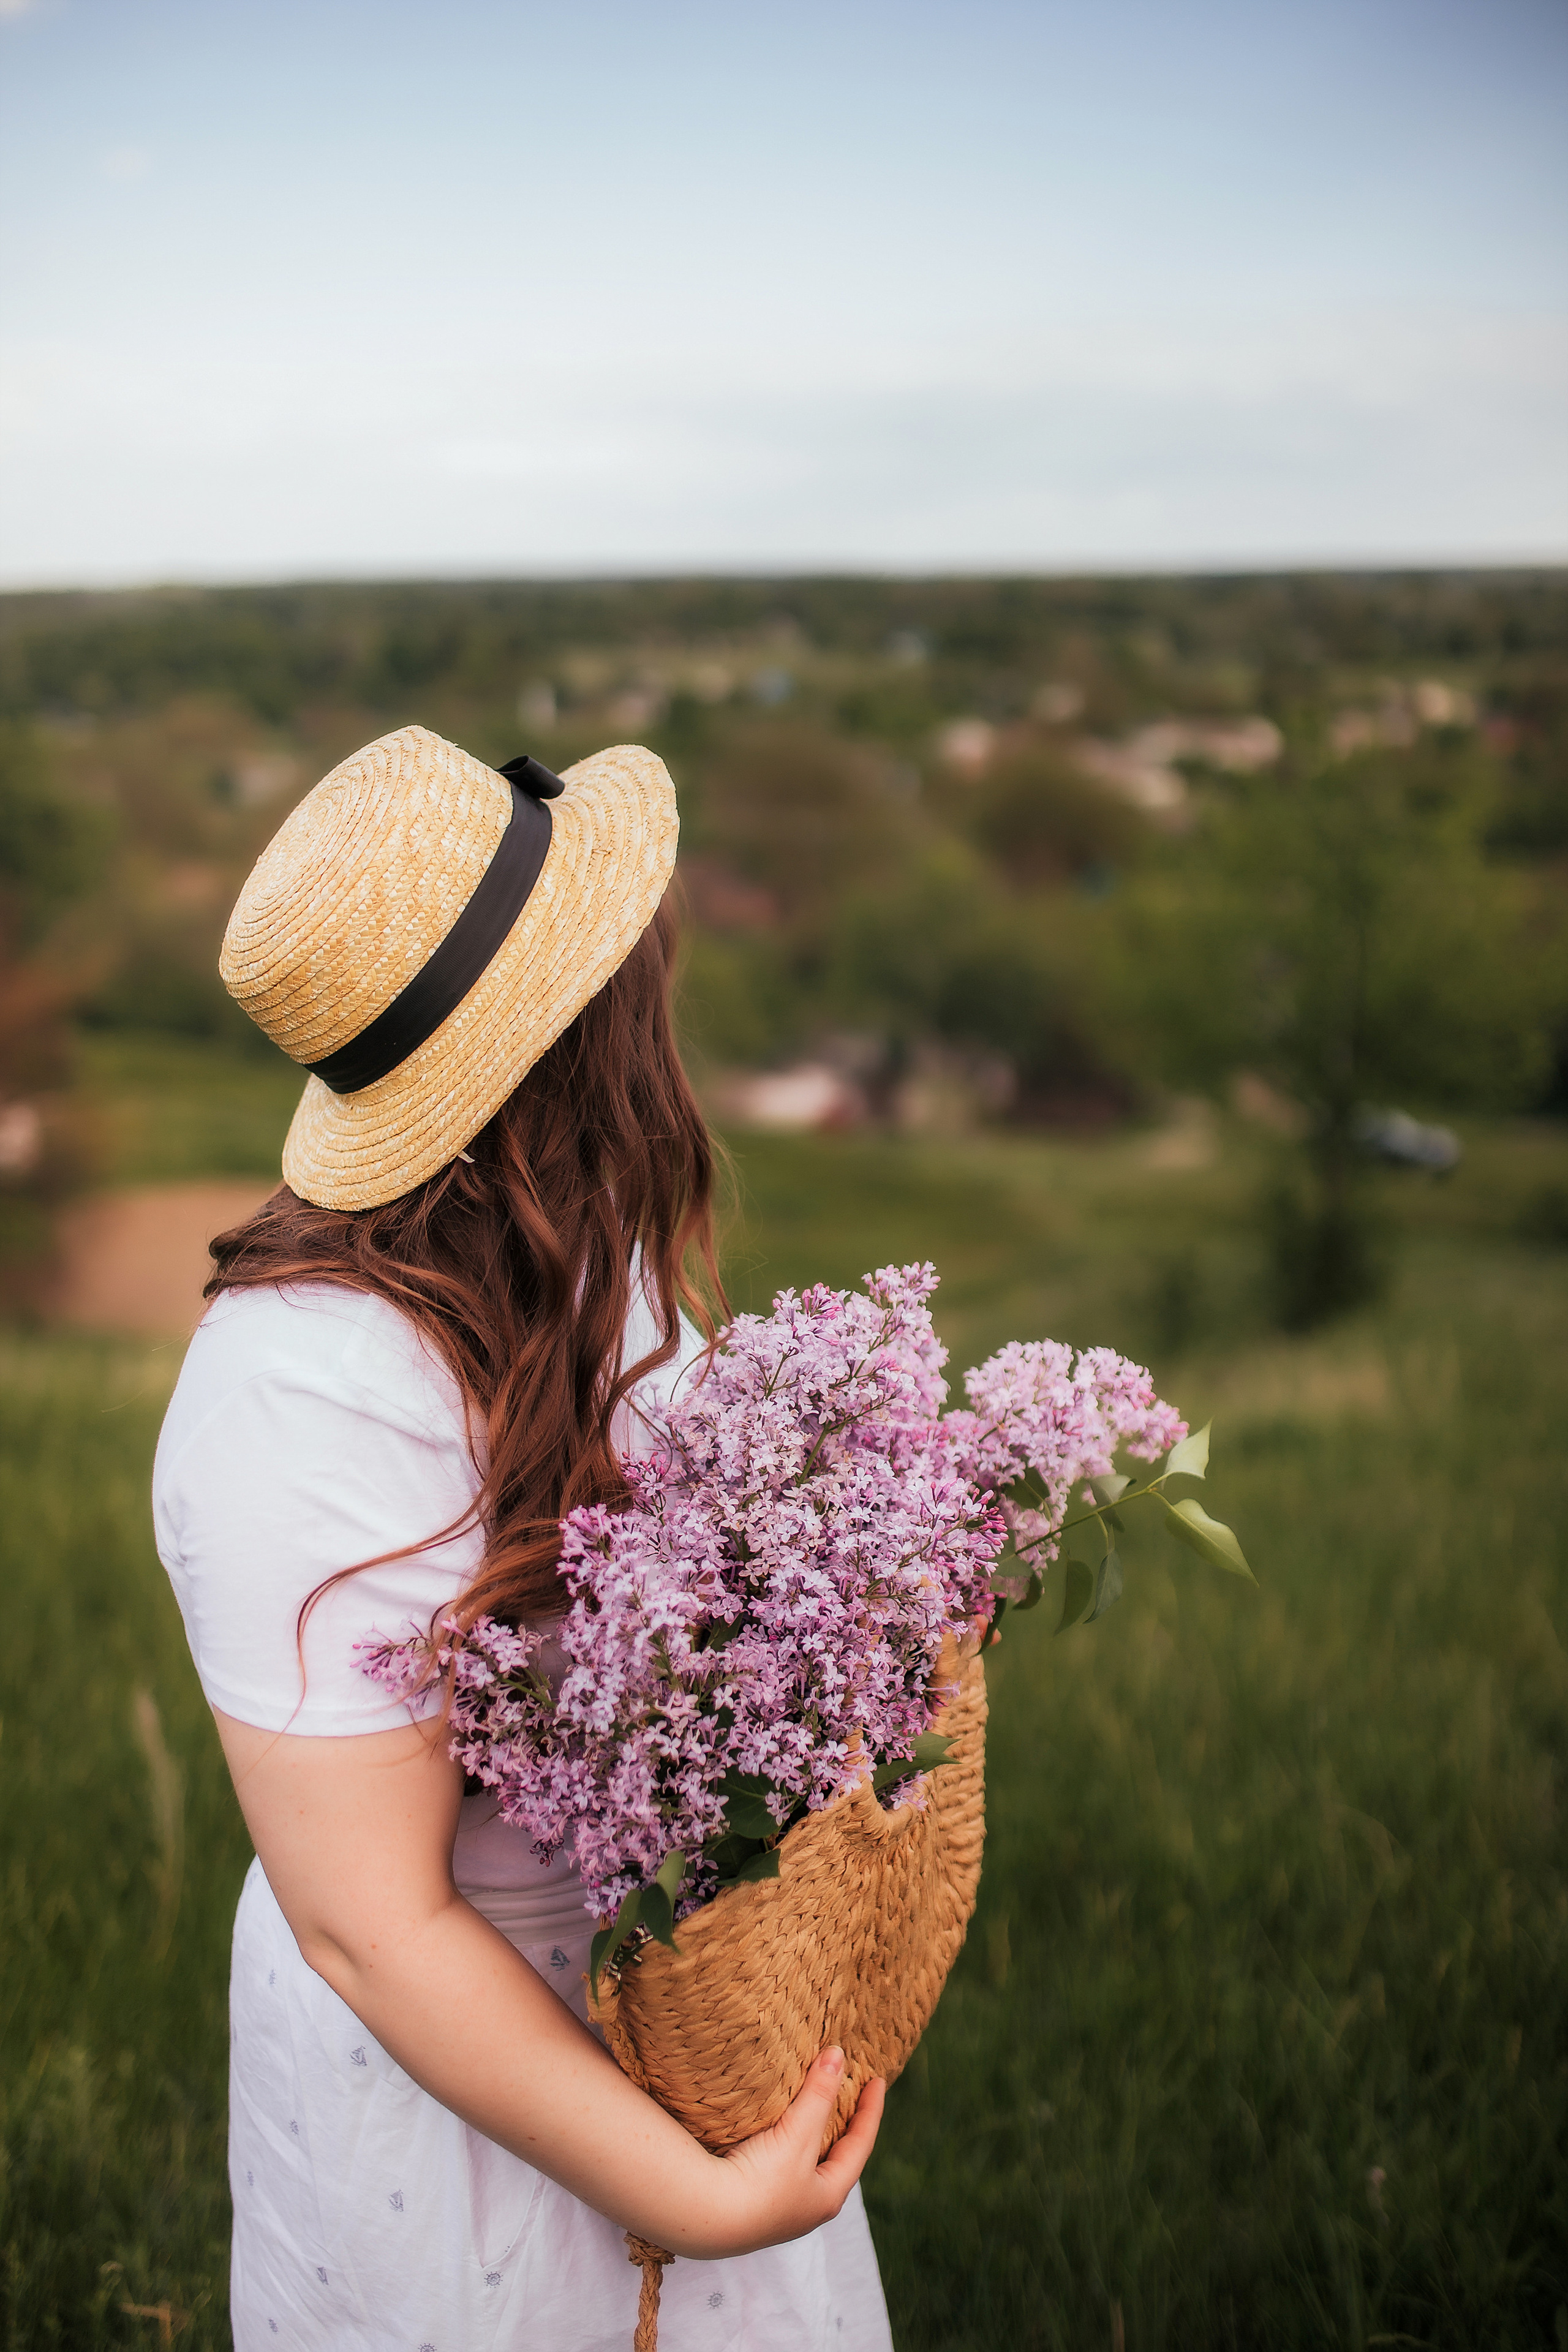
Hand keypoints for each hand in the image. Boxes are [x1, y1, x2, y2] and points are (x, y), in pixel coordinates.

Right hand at [694, 2048, 885, 2258]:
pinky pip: (778, 2164)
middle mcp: (806, 2207)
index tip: (877, 2080)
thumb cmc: (760, 2181)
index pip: (860, 2145)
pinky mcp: (751, 2201)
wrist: (705, 2216)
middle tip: (849, 2096)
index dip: (870, 2110)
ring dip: (811, 2133)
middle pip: (835, 2157)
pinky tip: (774, 2130)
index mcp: (828, 2196)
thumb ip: (819, 2096)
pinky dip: (784, 2141)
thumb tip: (837, 2056)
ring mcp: (778, 2207)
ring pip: (804, 2162)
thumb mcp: (798, 2136)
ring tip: (813, 2108)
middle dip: (843, 2126)